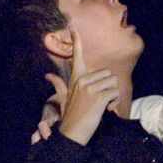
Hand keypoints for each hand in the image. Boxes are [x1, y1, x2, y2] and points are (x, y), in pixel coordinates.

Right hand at [32, 26, 118, 145]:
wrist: (71, 134)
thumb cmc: (70, 117)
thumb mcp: (63, 99)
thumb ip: (58, 85)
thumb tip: (48, 75)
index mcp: (75, 79)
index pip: (76, 56)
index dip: (76, 41)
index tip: (73, 28)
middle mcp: (82, 80)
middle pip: (108, 73)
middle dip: (110, 87)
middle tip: (102, 101)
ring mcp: (90, 88)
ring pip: (113, 82)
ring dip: (114, 95)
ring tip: (104, 105)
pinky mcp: (99, 97)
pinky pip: (115, 92)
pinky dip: (115, 102)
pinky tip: (107, 110)